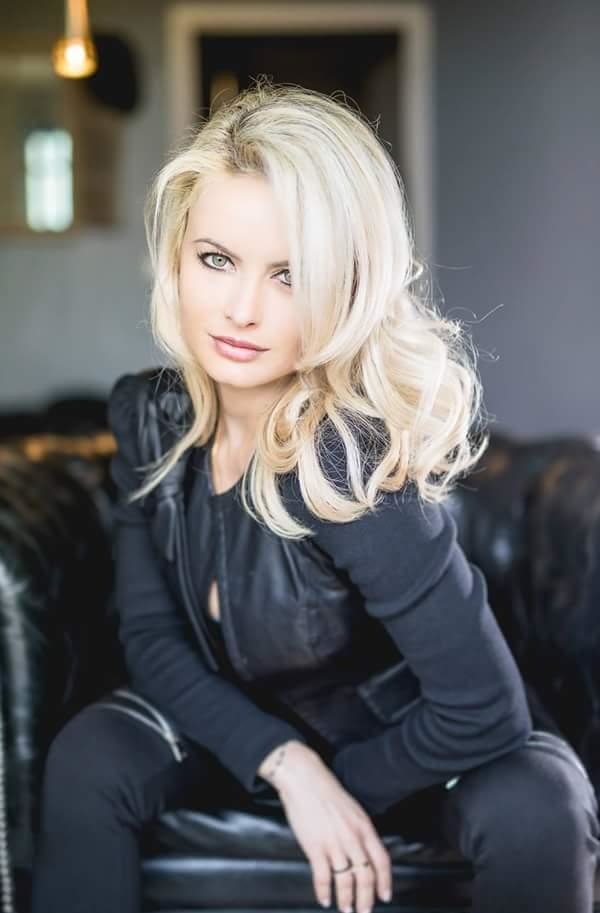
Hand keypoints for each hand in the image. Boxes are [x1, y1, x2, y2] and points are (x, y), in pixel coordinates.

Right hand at [261, 741, 391, 912]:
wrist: (304, 778)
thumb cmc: (326, 791)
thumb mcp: (352, 809)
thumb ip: (359, 830)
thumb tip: (364, 851)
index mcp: (364, 827)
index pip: (382, 860)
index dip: (385, 882)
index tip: (384, 896)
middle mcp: (352, 838)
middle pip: (366, 876)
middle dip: (366, 899)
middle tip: (364, 911)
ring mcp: (334, 843)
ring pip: (346, 880)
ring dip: (346, 899)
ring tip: (345, 909)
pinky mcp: (315, 847)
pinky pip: (323, 877)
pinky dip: (324, 892)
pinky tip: (324, 900)